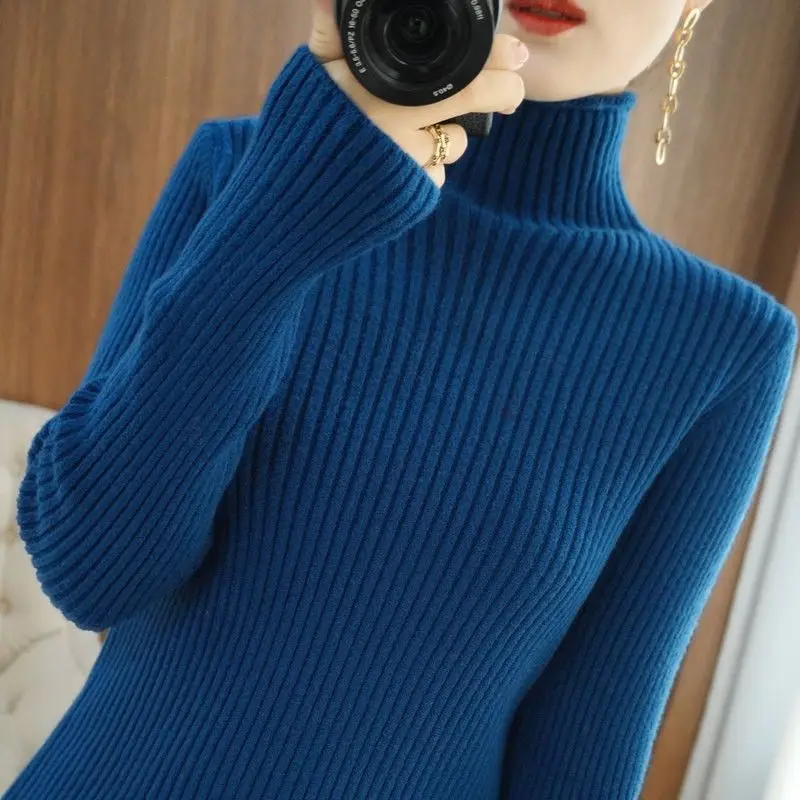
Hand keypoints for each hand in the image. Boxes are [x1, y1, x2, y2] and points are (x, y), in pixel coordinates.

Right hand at [309, 0, 528, 186]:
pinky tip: (400, 159)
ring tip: (414, 129)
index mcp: (387, 91)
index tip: (515, 55)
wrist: (288, 197)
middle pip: (476, 107)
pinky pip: (434, 176)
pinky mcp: (409, 197)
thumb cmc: (299, 126)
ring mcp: (408, 166)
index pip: (468, 72)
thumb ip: (328, 32)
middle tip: (511, 93)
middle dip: (503, 95)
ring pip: (454, 145)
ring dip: (447, 134)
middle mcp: (403, 129)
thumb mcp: (311, 73)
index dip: (498, 60)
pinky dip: (425, 165)